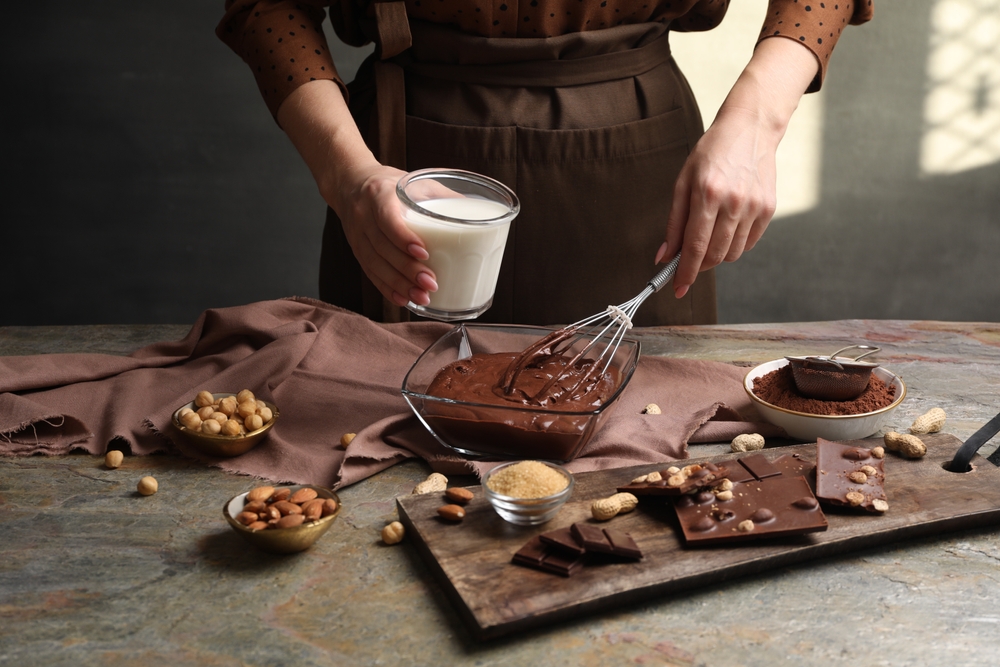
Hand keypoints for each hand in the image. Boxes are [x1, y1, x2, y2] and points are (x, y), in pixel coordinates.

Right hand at [276, 80, 436, 306]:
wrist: (350, 184)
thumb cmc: (390, 184)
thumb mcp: (415, 181)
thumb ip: (443, 195)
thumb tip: (479, 214)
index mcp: (378, 194)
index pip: (387, 219)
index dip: (403, 238)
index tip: (424, 252)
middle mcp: (363, 216)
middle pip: (382, 248)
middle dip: (407, 269)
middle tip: (431, 283)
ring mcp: (357, 236)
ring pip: (375, 265)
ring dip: (399, 284)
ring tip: (422, 297)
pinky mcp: (357, 251)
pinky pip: (370, 274)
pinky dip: (387, 289)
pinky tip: (403, 300)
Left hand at [657, 105, 777, 298]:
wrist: (750, 129)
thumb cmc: (711, 154)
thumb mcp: (683, 182)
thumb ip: (674, 223)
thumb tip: (664, 257)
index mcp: (707, 193)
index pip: (694, 246)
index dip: (685, 272)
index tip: (677, 289)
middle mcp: (734, 202)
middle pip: (714, 255)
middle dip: (698, 266)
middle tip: (688, 262)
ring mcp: (755, 207)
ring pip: (732, 254)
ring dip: (716, 256)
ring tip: (709, 236)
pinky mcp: (769, 209)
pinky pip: (748, 243)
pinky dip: (734, 245)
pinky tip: (727, 227)